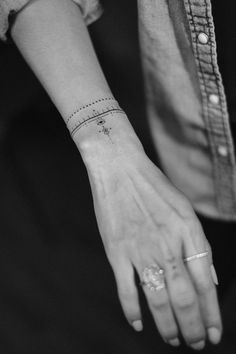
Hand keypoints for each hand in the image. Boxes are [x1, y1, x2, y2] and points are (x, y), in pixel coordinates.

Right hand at [85, 148, 221, 349]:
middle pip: (184, 297)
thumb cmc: (154, 187)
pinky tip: (138, 323)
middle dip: (193, 326)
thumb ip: (198, 244)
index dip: (211, 312)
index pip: (206, 282)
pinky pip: (125, 289)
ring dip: (167, 325)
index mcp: (187, 232)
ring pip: (157, 299)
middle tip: (195, 343)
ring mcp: (140, 249)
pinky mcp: (116, 251)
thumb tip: (212, 279)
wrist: (120, 168)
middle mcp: (167, 244)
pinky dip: (131, 310)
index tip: (214, 333)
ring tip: (173, 340)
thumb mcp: (185, 209)